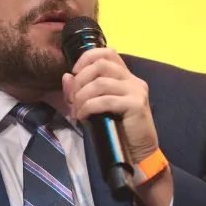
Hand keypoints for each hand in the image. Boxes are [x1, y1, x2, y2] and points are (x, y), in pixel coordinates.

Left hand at [62, 48, 171, 205]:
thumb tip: (66, 76)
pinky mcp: (135, 105)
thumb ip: (81, 90)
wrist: (139, 152)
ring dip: (82, 96)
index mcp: (125, 76)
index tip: (75, 72)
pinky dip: (88, 107)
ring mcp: (136, 91)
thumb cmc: (117, 130)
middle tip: (72, 98)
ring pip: (100, 82)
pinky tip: (82, 116)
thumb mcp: (96, 107)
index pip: (107, 52)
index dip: (87, 57)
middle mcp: (133, 80)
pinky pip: (105, 100)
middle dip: (80, 80)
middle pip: (100, 64)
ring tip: (77, 110)